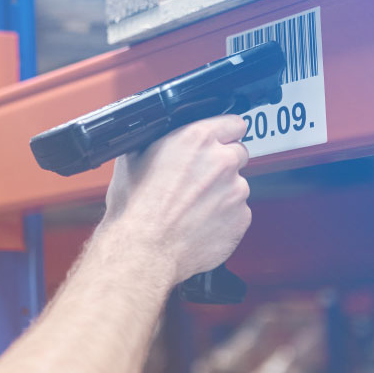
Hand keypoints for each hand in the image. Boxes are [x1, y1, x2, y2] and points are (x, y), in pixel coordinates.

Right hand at [102, 116, 250, 282]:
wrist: (143, 250)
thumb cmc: (135, 210)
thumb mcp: (131, 160)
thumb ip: (156, 142)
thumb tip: (157, 137)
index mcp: (197, 139)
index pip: (233, 123)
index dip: (223, 133)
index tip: (217, 141)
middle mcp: (222, 161)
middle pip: (238, 153)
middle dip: (221, 164)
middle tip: (197, 181)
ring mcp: (236, 191)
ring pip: (237, 185)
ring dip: (221, 193)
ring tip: (192, 208)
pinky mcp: (242, 219)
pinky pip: (238, 213)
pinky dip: (223, 217)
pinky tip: (199, 223)